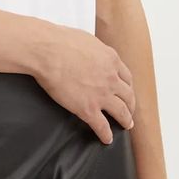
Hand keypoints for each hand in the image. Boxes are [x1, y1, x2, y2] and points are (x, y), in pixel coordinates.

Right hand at [32, 24, 135, 144]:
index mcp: (110, 59)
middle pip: (128, 96)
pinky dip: (106, 135)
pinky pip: (102, 126)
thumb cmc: (60, 41)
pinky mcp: (88, 109)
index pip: (126, 77)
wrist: (48, 51)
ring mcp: (102, 95)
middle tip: (129, 110)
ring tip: (126, 125)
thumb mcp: (86, 40)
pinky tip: (107, 139)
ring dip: (125, 120)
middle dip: (130, 105)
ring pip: (122, 112)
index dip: (128, 87)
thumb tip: (92, 54)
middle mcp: (111, 78)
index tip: (126, 91)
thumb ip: (95, 50)